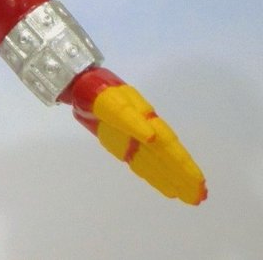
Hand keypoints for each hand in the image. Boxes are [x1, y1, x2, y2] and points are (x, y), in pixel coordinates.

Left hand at [68, 67, 206, 204]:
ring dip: (174, 180)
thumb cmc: (102, 96)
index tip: (198, 180)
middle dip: (184, 177)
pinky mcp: (124, 148)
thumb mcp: (115, 104)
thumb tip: (153, 137)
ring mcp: (136, 142)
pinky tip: (169, 190)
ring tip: (191, 198)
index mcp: (148, 121)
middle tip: (201, 196)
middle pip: (167, 158)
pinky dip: (156, 178)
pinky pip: (143, 166)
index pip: (169, 146)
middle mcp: (146, 132)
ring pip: (158, 164)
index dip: (183, 164)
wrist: (85, 88)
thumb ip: (132, 121)